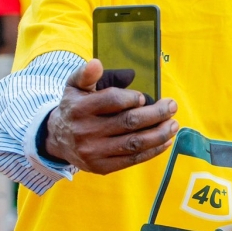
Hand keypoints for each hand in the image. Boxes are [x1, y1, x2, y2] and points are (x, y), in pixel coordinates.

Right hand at [45, 59, 178, 173]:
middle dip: (156, 113)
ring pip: (135, 143)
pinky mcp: (101, 167)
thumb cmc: (74, 108)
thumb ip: (86, 75)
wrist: (57, 140)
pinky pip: (132, 159)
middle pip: (129, 122)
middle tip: (172, 106)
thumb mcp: (74, 87)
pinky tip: (165, 141)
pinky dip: (153, 150)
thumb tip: (96, 63)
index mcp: (79, 108)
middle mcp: (85, 131)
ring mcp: (93, 152)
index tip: (144, 97)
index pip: (112, 101)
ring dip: (160, 133)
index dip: (132, 98)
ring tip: (174, 124)